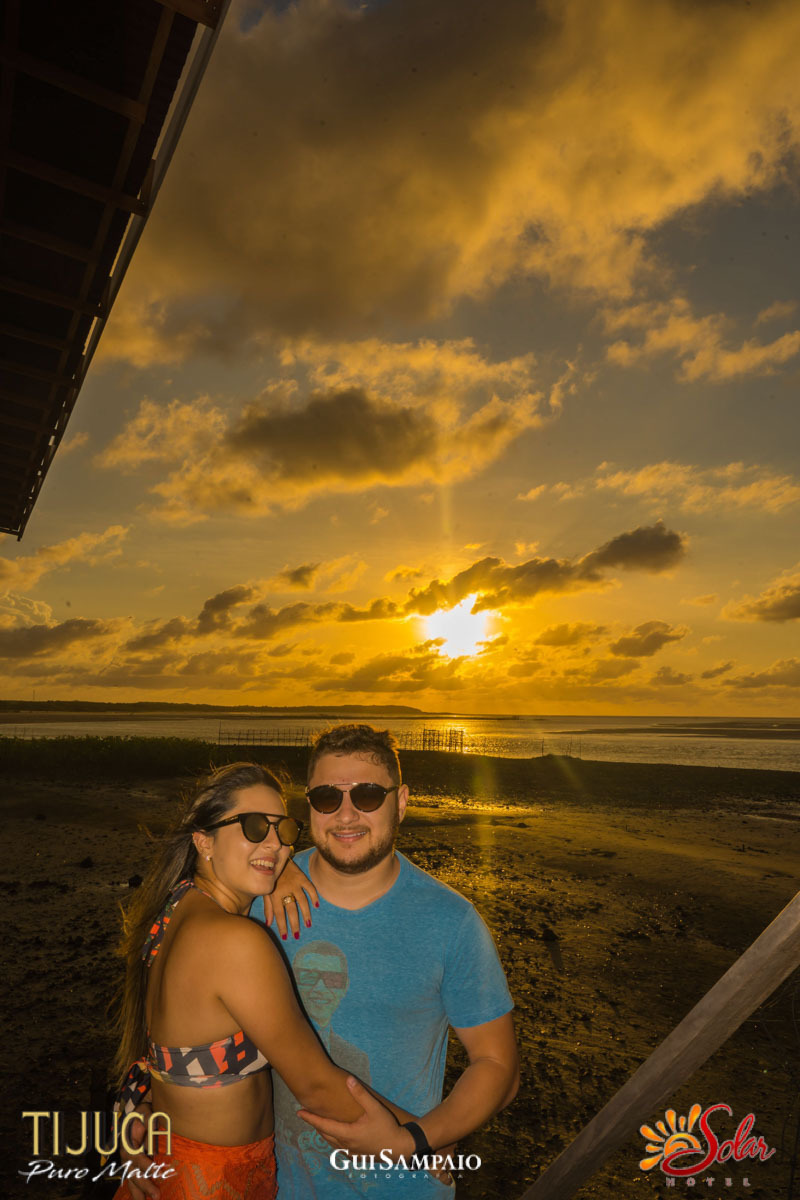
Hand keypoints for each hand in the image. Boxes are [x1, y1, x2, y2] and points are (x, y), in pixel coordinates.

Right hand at [118, 1106, 158, 1199]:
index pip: (135, 1157)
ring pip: (131, 1179)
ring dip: (139, 1193)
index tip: (156, 1173)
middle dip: (144, 1185)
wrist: (135, 1112)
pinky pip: (133, 1178)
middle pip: (133, 1172)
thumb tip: (152, 1144)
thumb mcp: (146, 1113)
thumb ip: (149, 1124)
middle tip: (157, 1196)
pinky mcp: (132, 1163)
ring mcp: (127, 1160)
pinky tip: (143, 1198)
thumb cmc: (143, 1113)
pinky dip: (137, 1190)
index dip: (145, 1166)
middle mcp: (125, 1153)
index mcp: (128, 1141)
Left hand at [262, 858, 318, 939]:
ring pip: (302, 901)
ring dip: (306, 914)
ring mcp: (295, 884)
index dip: (282, 926)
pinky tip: (316, 905)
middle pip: (291, 910)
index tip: (286, 937)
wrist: (275, 858)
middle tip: (297, 935)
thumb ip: (267, 908)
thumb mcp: (265, 892)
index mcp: (274, 895)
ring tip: (308, 924)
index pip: (279, 914)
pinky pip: (310, 888)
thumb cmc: (270, 878)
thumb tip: (269, 923)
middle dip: (294, 924)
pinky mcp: (302, 877)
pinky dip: (314, 896)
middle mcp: (285, 890)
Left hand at [297, 1076, 413, 1157]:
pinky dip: (334, 1141)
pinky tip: (337, 1138)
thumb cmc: (386, 1126)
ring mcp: (351, 1152)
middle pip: (325, 1135)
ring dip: (324, 1133)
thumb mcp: (374, 1108)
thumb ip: (360, 1094)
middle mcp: (346, 1144)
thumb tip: (348, 1080)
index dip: (310, 1118)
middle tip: (308, 1116)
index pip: (323, 1125)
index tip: (299, 1113)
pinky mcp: (357, 1156)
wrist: (399, 1147)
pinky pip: (340, 1149)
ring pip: (332, 1143)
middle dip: (315, 1125)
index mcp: (347, 1133)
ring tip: (320, 1125)